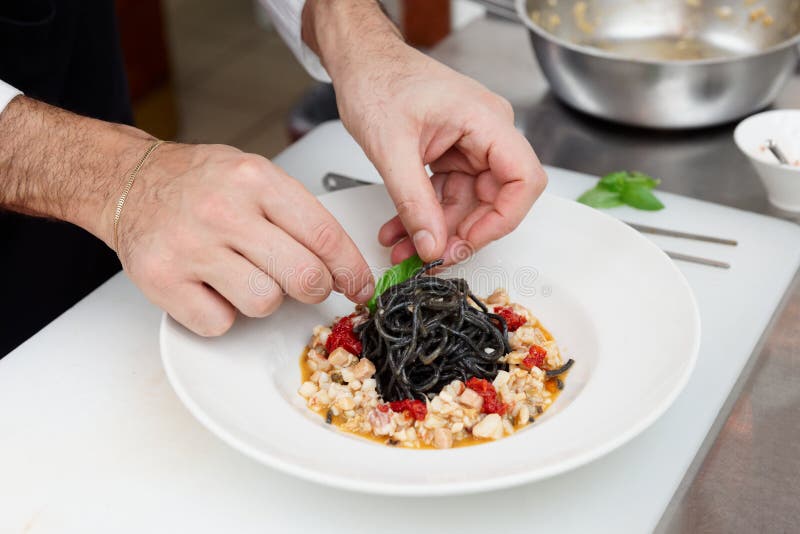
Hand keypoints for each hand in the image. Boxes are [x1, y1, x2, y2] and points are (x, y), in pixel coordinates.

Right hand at [108, 143, 373, 335]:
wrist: (129, 181)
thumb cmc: (198, 181)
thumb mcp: (254, 174)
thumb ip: (297, 214)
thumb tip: (342, 264)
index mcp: (255, 180)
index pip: (324, 235)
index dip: (351, 269)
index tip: (360, 286)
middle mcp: (223, 211)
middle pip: (303, 276)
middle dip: (315, 288)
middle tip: (307, 284)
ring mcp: (190, 247)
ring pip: (264, 303)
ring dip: (263, 297)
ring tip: (243, 273)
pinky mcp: (162, 280)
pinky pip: (219, 323)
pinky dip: (223, 314)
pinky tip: (213, 287)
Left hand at [346, 48, 546, 263]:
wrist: (359, 62)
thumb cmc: (377, 80)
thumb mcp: (391, 148)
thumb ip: (414, 202)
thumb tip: (432, 245)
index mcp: (486, 120)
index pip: (523, 179)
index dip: (502, 219)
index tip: (469, 241)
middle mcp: (486, 133)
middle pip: (495, 198)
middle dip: (461, 233)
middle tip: (432, 256)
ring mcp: (471, 145)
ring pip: (467, 203)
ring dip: (436, 231)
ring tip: (406, 251)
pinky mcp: (452, 154)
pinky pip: (447, 195)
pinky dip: (425, 216)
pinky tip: (402, 231)